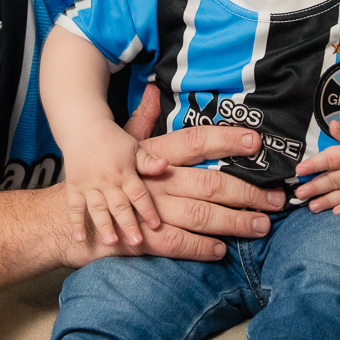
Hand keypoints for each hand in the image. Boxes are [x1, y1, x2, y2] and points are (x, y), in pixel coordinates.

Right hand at [63, 120, 167, 246]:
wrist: (83, 128)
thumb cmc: (113, 140)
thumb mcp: (134, 147)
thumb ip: (149, 162)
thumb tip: (166, 165)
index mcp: (125, 172)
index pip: (138, 193)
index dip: (147, 209)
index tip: (156, 225)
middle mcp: (107, 181)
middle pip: (119, 205)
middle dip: (128, 224)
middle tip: (137, 241)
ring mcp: (90, 185)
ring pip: (97, 208)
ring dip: (104, 225)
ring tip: (110, 241)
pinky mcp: (74, 188)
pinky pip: (75, 207)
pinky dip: (76, 222)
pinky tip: (79, 238)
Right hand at [71, 83, 283, 261]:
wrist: (62, 218)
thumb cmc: (97, 176)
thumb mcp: (119, 143)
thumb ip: (141, 119)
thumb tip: (153, 89)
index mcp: (153, 153)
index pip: (196, 141)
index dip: (227, 139)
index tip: (256, 141)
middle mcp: (155, 180)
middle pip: (211, 182)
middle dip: (248, 192)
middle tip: (277, 199)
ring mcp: (150, 211)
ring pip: (202, 215)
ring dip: (235, 222)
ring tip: (261, 225)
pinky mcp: (142, 239)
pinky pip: (180, 244)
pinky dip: (203, 248)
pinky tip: (222, 249)